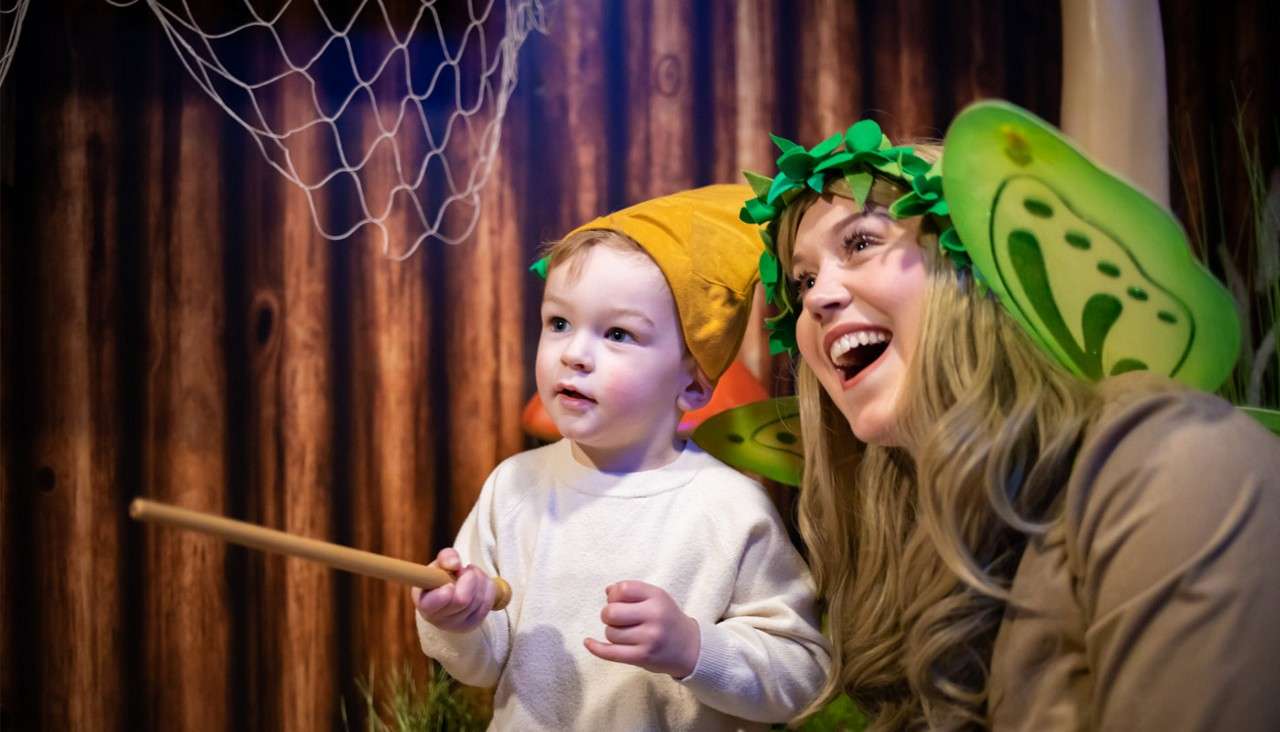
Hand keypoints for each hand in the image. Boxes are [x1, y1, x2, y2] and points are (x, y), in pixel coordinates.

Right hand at [411, 548, 496, 631]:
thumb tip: (455, 564)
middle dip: (469, 577)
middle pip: (462, 600)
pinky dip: (487, 588)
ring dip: (479, 579)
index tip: (449, 585)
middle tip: (465, 569)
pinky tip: (479, 583)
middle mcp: (438, 619)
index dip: (442, 595)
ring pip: (478, 600)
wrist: (450, 595)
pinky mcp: (473, 624)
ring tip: (471, 574)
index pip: (430, 605)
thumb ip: (445, 558)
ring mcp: (456, 624)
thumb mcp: (439, 564)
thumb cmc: (441, 578)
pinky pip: (488, 603)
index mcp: (424, 602)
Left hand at [583, 580, 699, 677]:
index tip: (618, 601)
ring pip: (610, 633)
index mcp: (657, 597)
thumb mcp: (657, 598)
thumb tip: (607, 591)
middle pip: (611, 612)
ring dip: (612, 633)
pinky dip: (596, 648)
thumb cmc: (667, 619)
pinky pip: (611, 653)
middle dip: (608, 615)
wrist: (690, 648)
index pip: (622, 589)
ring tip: (625, 633)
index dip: (614, 595)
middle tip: (617, 619)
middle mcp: (654, 616)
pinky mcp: (643, 657)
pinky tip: (588, 642)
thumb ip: (633, 591)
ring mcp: (649, 638)